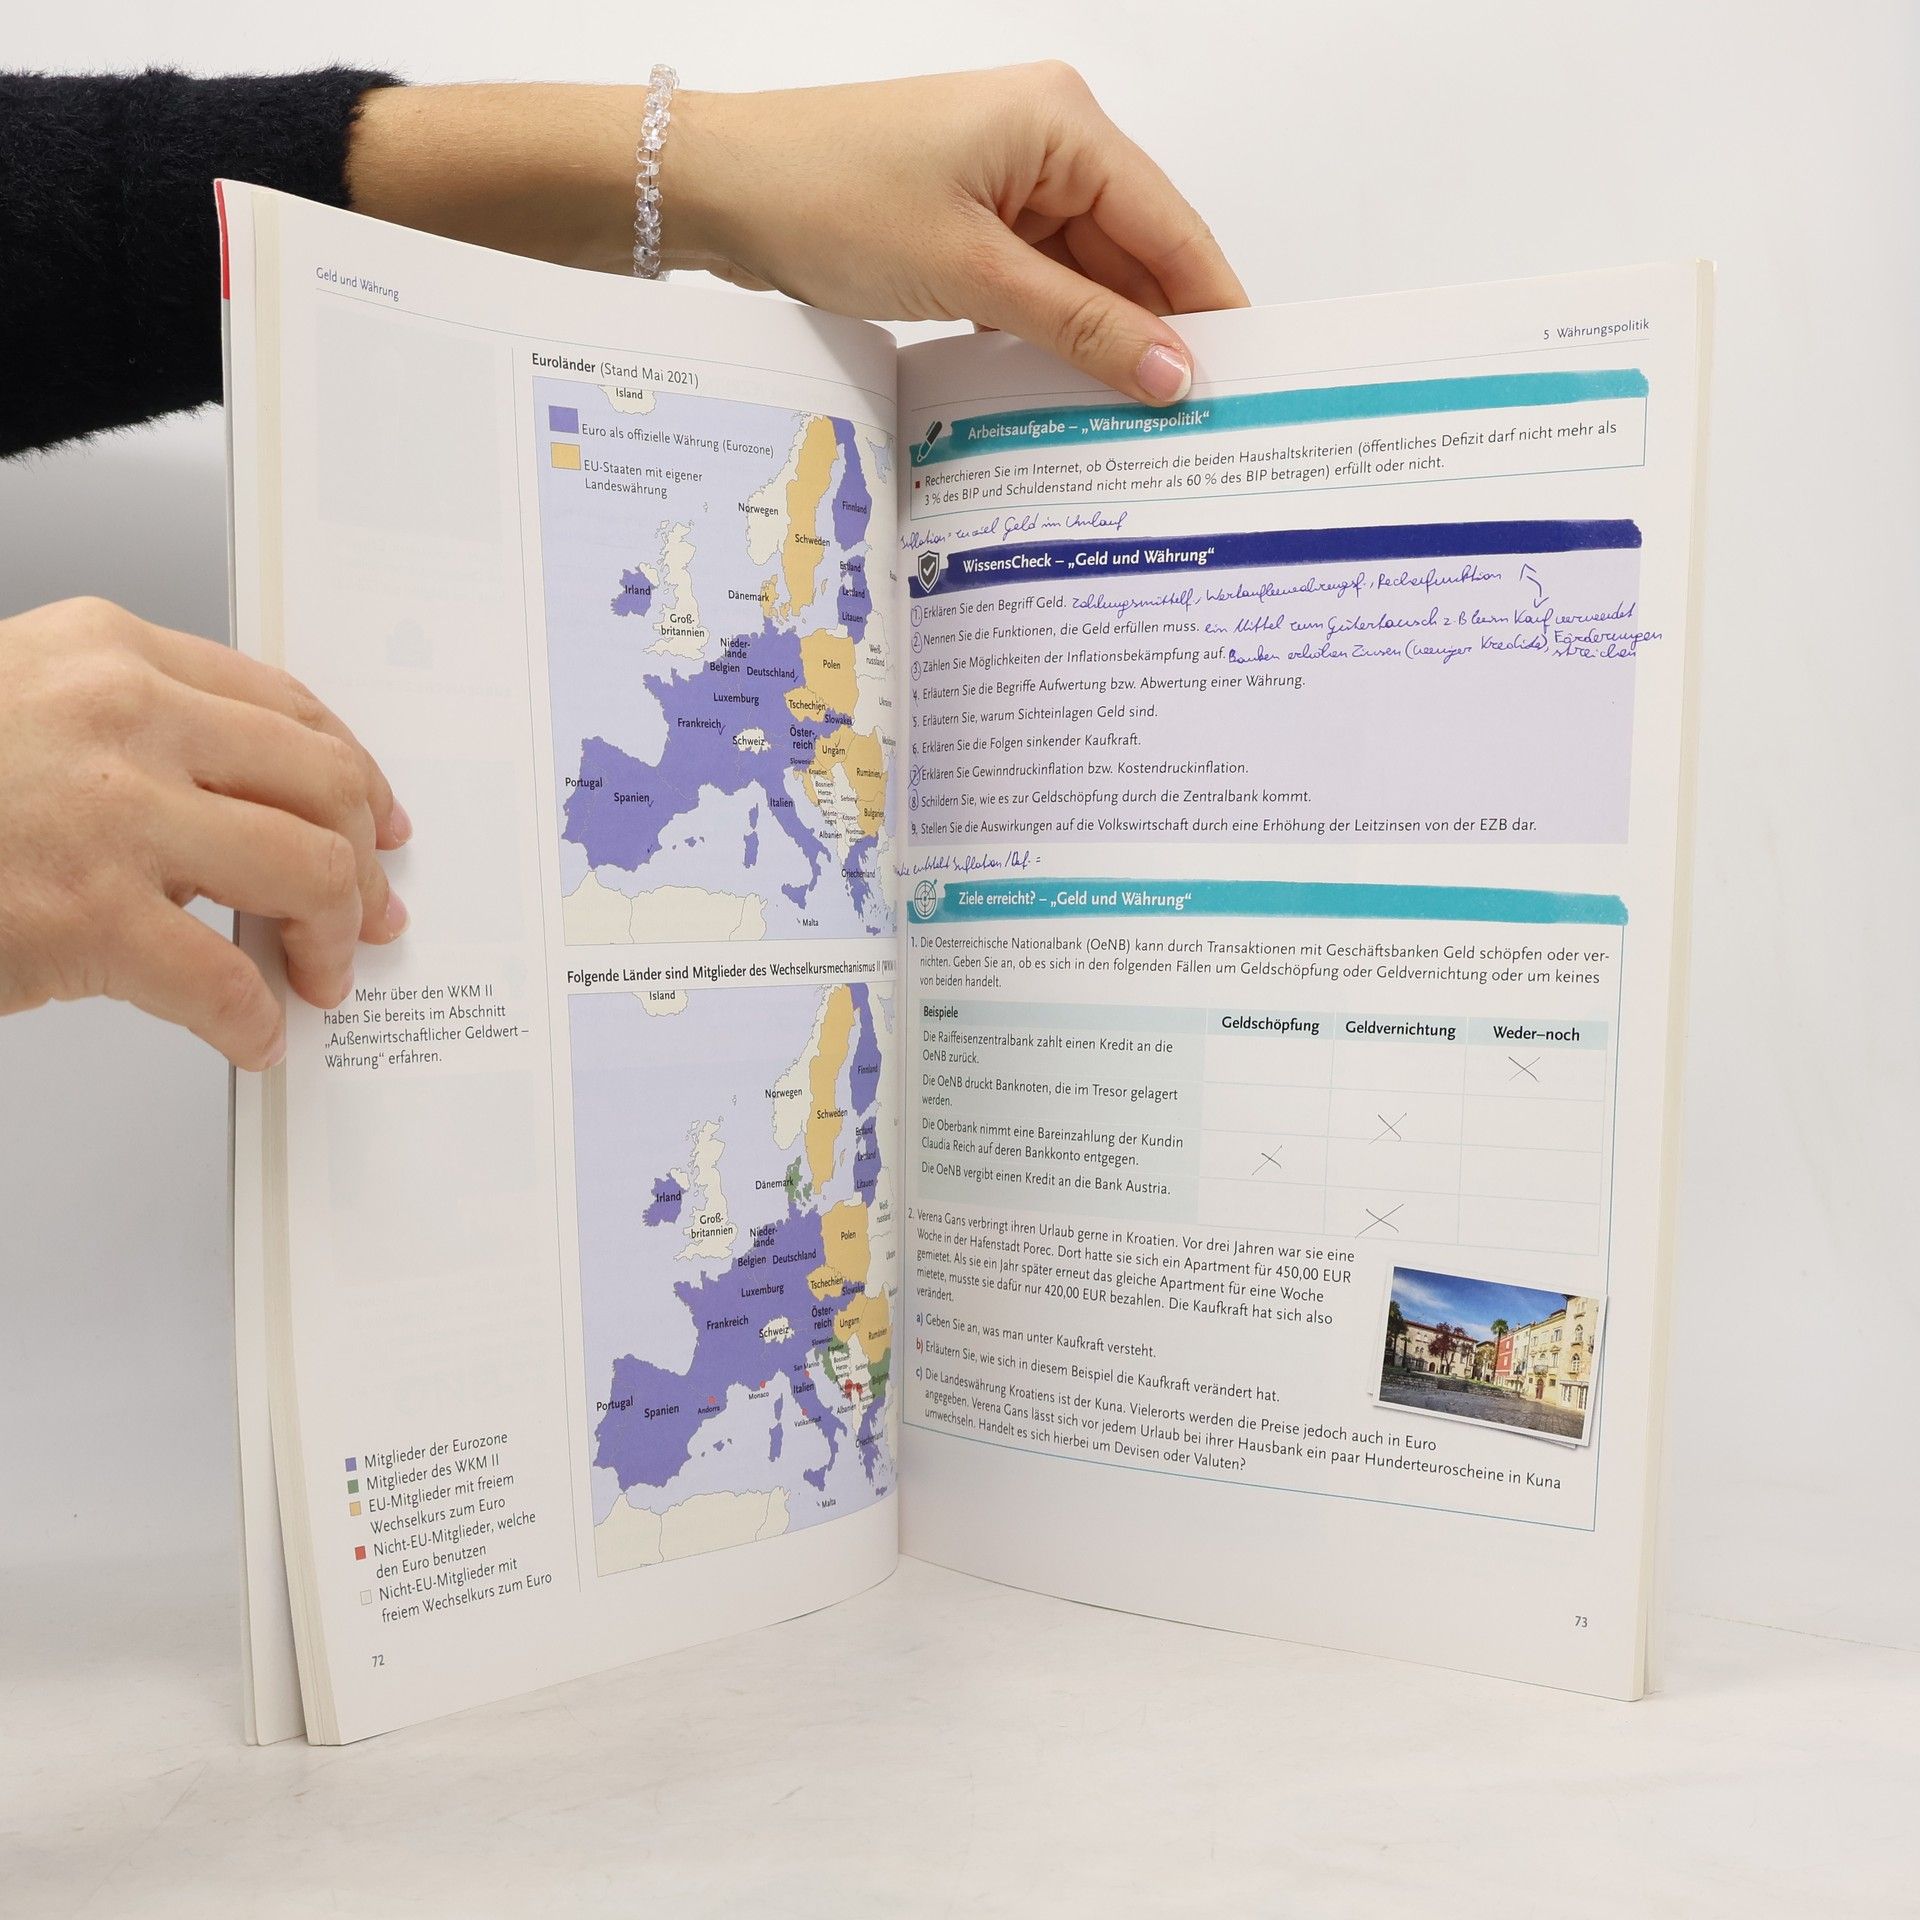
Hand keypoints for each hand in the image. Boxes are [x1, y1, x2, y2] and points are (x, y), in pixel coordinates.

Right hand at [0, 597, 407, 1067]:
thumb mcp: (23, 707)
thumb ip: (137, 735)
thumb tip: (251, 817)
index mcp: (110, 652)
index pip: (287, 706)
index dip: (356, 776)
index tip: (380, 822)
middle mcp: (122, 714)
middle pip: (322, 785)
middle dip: (363, 865)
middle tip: (367, 918)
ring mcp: (107, 813)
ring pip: (307, 871)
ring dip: (330, 939)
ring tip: (316, 977)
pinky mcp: (85, 915)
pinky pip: (226, 980)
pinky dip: (255, 1021)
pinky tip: (251, 1035)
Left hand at [349, 65, 1245, 404]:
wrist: (717, 190)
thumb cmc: (828, 196)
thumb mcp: (970, 273)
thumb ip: (1079, 326)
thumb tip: (1170, 372)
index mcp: (1064, 124)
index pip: (1172, 227)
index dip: (1212, 309)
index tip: (1249, 384)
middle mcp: (1048, 141)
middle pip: (1135, 254)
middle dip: (1156, 336)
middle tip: (1191, 430)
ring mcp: (1007, 180)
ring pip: (1085, 277)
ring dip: (1100, 343)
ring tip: (1133, 426)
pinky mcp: (970, 217)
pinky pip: (1037, 283)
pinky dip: (1049, 334)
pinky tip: (1064, 392)